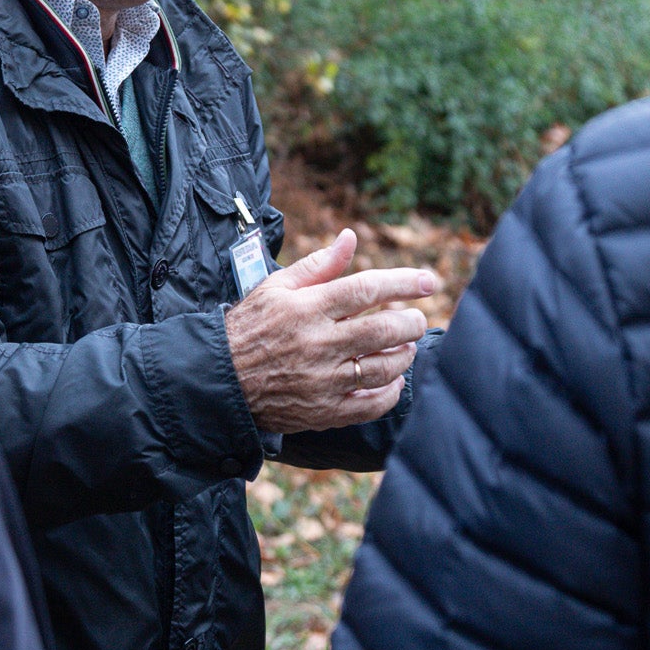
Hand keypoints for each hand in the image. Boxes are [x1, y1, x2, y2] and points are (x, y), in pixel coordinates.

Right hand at [224, 229, 433, 433]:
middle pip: (383, 331)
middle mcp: (317, 344)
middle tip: (416, 318)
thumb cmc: (250, 326)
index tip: (429, 281)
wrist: (220, 379)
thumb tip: (351, 237)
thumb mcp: (277, 287)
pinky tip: (391, 379)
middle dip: (410, 322)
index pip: (366, 289)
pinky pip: (370, 405)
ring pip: (383, 368)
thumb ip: (319, 265)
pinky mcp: (323, 411)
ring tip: (405, 345)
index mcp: (307, 308)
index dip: (403, 283)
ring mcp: (322, 381)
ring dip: (404, 354)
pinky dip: (390, 392)